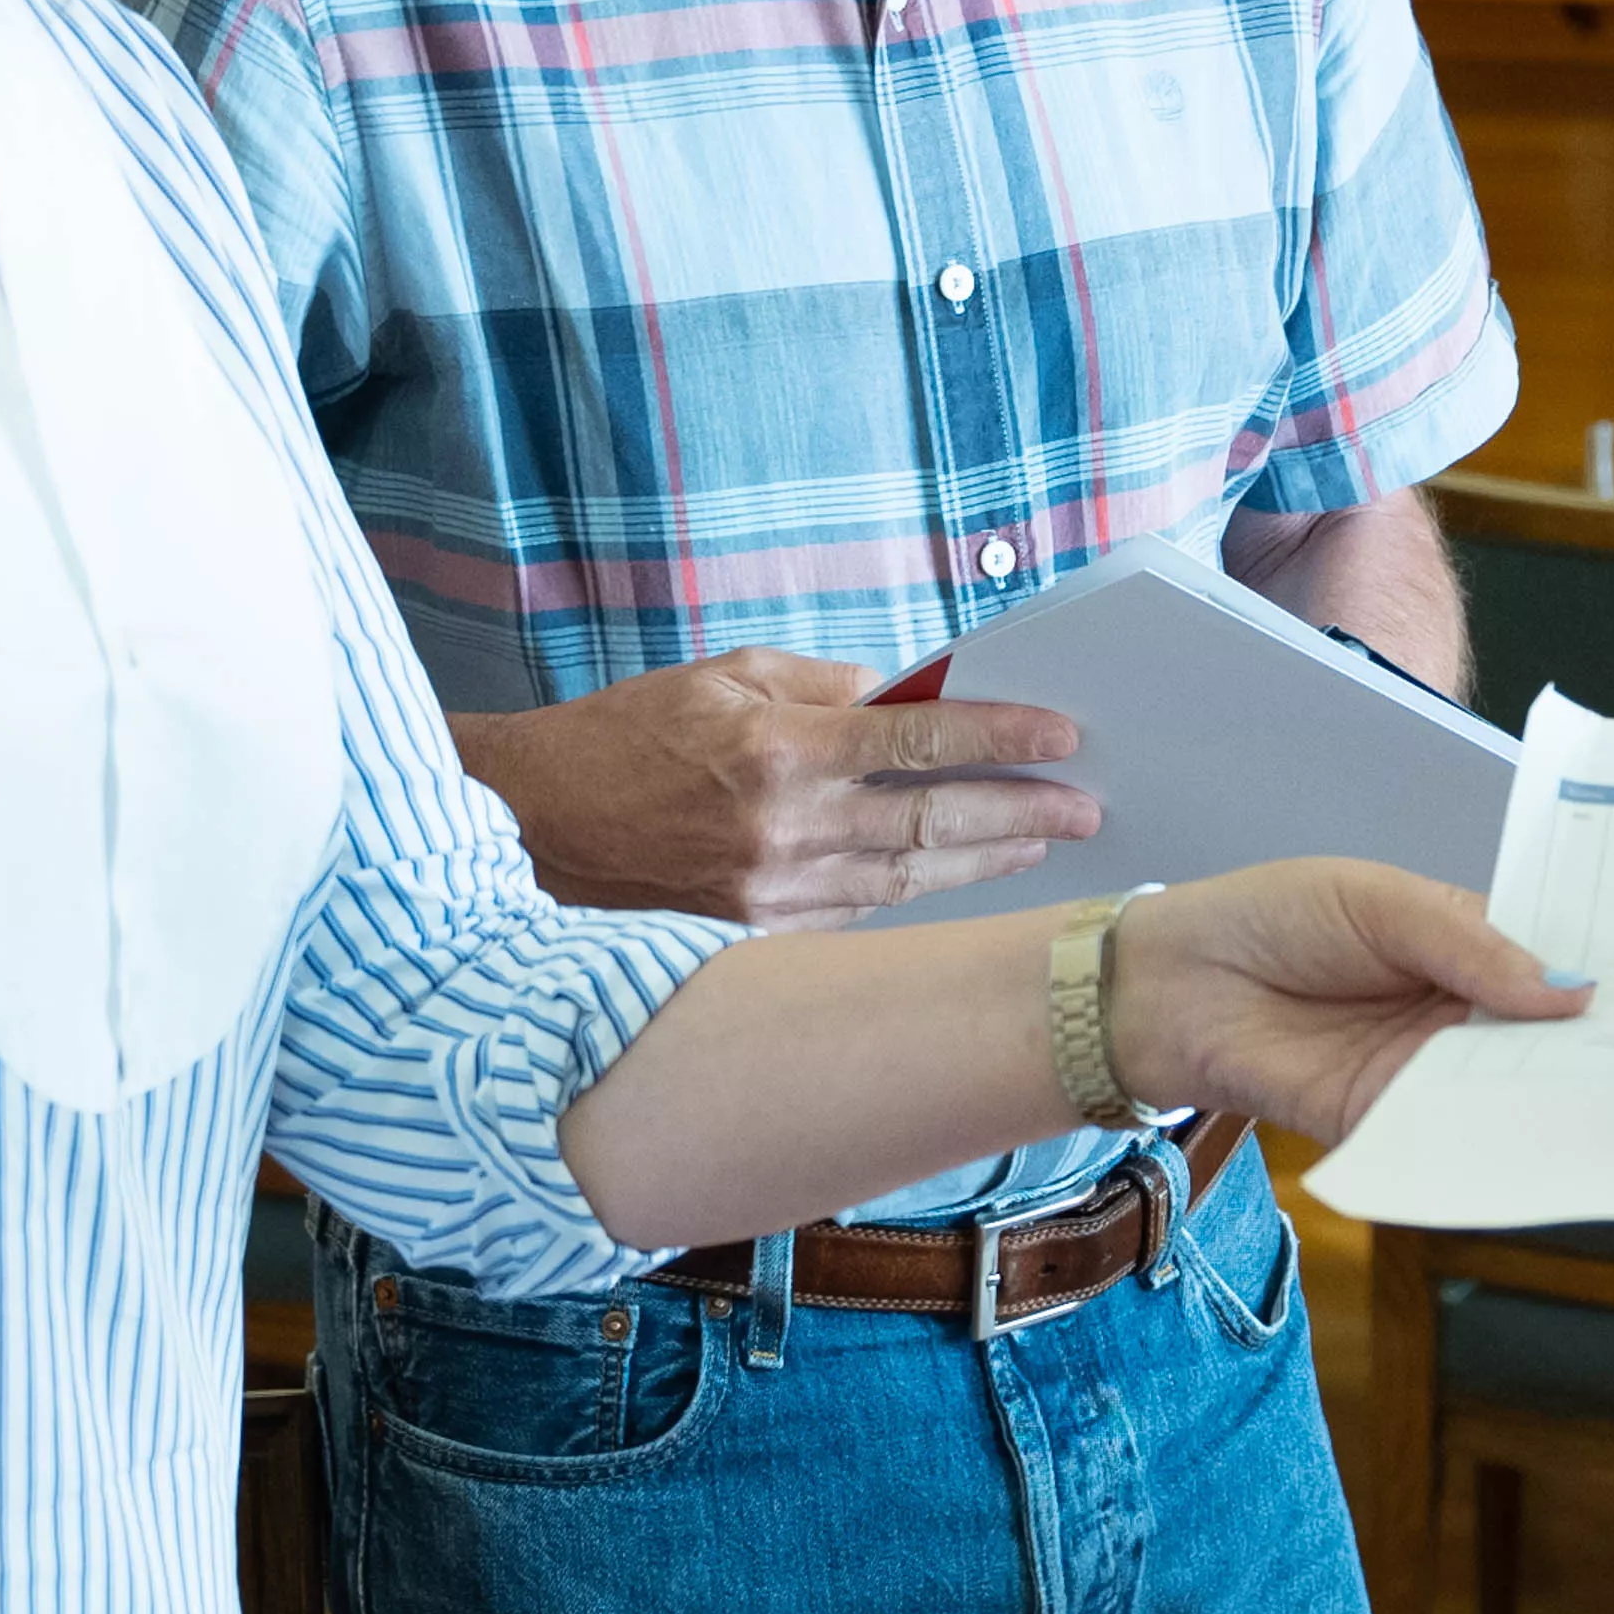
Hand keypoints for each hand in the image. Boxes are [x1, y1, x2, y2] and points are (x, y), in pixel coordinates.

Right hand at [461, 651, 1098, 930]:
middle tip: (1084, 809)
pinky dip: (913, 900)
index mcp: (778, 747)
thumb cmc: (621, 739)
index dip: (1001, 738)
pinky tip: (957, 887)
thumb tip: (905, 699)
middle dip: (1019, 815)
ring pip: (906, 882)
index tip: (1063, 737)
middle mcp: (783, 828)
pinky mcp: (755, 938)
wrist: (529, 829)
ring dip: (983, 864)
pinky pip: (856, 918)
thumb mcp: (719, 676)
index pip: (920, 741)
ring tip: (1042, 845)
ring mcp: (771, 895)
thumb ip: (819, 687)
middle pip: (932, 824)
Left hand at [1113, 858, 1585, 1143]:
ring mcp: (1423, 1070)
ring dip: (1559, 1095)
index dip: (1607, 971)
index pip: (1553, 961)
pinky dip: (1490, 1137)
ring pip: (1508, 1088)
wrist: (1175, 983)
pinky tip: (1540, 1136)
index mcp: (1466, 943)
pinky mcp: (1385, 1121)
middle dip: (1602, 1044)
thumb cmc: (1274, 918)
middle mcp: (1456, 1012)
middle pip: (1544, 1035)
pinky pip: (1449, 1133)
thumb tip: (1570, 988)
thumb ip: (1471, 944)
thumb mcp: (1380, 902)